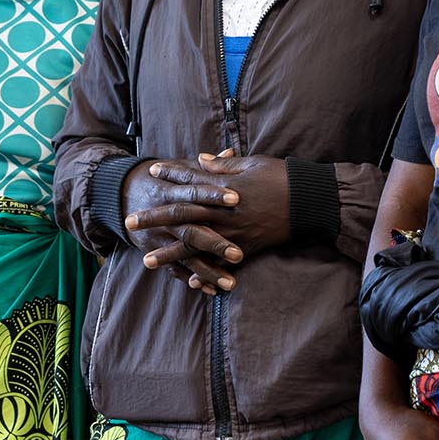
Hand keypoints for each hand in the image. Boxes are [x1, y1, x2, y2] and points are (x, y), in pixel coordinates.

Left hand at [139, 153, 291, 291]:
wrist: (309, 202)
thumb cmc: (282, 177)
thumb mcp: (252, 163)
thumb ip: (224, 165)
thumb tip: (202, 159)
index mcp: (223, 186)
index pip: (190, 179)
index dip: (171, 174)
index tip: (152, 171)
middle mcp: (222, 211)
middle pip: (181, 214)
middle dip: (154, 218)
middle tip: (129, 222)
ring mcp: (232, 232)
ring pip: (194, 244)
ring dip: (169, 253)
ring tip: (147, 260)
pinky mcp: (245, 247)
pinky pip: (219, 263)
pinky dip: (204, 271)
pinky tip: (186, 280)